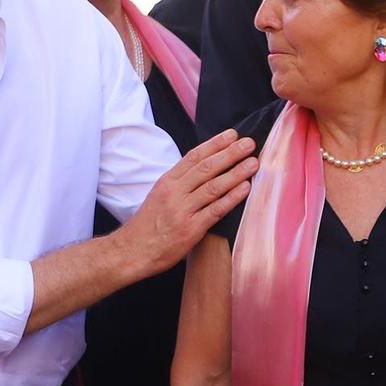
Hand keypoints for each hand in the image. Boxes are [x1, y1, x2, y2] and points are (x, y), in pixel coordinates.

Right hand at [120, 131, 258, 278]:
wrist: (132, 251)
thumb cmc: (148, 224)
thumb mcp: (159, 195)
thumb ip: (180, 182)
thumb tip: (204, 169)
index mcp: (167, 181)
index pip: (194, 157)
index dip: (214, 144)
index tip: (232, 134)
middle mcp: (175, 192)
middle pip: (206, 168)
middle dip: (230, 153)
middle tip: (249, 143)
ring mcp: (183, 210)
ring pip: (213, 186)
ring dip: (236, 172)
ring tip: (253, 163)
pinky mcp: (191, 229)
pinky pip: (215, 210)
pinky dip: (232, 198)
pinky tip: (245, 188)